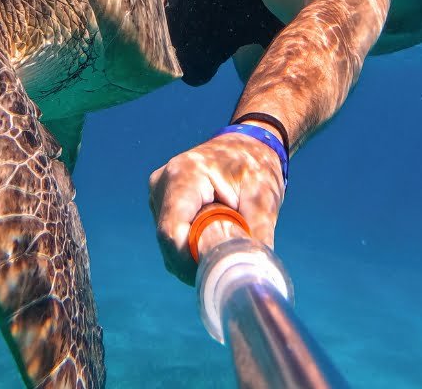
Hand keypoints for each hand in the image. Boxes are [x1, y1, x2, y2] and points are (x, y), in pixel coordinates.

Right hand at [149, 131, 285, 284]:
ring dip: (192, 256)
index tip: (217, 272)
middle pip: (168, 242)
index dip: (189, 261)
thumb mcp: (263, 199)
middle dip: (194, 262)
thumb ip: (258, 237)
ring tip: (223, 247)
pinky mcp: (162, 200)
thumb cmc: (256, 165)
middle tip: (227, 266)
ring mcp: (158, 192)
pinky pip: (170, 236)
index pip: (171, 232)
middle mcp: (162, 182)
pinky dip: (189, 247)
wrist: (247, 143)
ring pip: (167, 243)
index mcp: (184, 176)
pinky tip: (212, 240)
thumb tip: (257, 277)